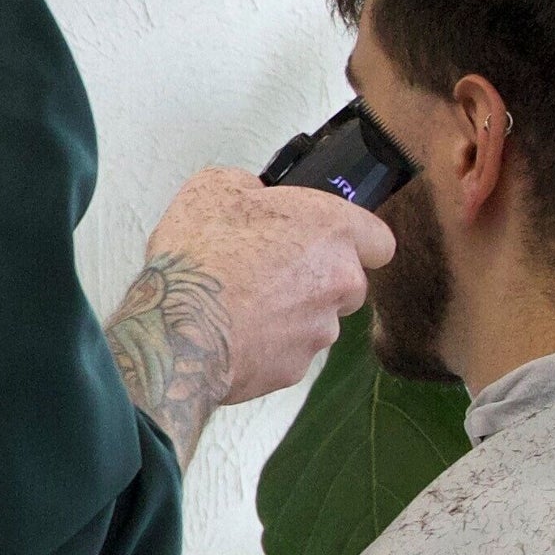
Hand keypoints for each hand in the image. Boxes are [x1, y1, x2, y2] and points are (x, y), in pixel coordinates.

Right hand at [105, 168, 394, 464]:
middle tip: (269, 271)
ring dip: (289, 314)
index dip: (352, 240)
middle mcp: (340, 281)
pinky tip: (229, 334)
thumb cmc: (198, 259)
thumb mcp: (211, 189)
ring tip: (239, 305)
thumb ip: (248, 185)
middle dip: (316, 280)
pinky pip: (288, 353)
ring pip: (317, 320)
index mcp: (332, 229)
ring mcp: (321, 329)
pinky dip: (266, 346)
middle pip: (348, 282)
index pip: (379, 239)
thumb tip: (249, 193)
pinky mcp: (295, 369)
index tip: (324, 240)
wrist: (176, 332)